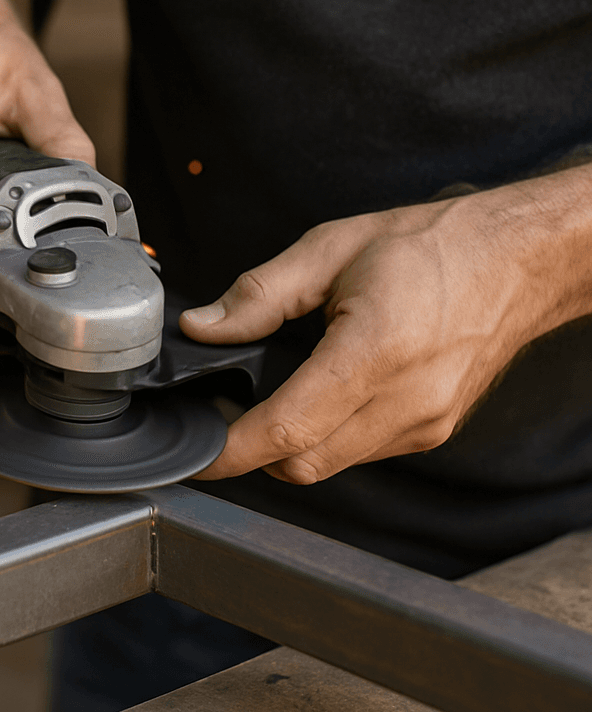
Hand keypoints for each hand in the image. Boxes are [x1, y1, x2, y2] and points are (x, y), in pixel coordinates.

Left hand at [179, 194, 552, 483]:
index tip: (196, 455)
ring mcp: (424, 424)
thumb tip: (203, 327)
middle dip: (252, 450)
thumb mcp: (330, 250)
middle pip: (302, 463)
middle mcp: (406, 401)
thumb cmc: (432, 246)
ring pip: (330, 464)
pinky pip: (360, 454)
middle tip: (226, 413)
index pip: (287, 430)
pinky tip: (321, 399)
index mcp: (376, 351)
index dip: (231, 451)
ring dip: (290, 446)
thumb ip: (259, 294)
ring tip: (273, 398)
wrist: (516, 260)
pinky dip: (327, 438)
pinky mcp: (431, 432)